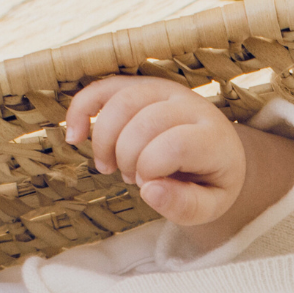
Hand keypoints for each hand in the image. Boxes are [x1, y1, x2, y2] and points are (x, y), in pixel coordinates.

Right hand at [63, 77, 249, 228]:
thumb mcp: (209, 206)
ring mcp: (166, 90)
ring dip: (105, 141)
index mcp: (213, 136)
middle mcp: (191, 105)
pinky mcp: (142, 86)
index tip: (150, 186)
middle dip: (127, 158)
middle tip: (131, 179)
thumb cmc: (210, 183)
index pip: (174, 145)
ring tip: (110, 166)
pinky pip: (106, 87)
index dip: (151, 171)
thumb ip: (184, 206)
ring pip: (122, 102)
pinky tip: (74, 136)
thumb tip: (149, 191)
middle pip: (144, 122)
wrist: (219, 153)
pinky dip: (83, 109)